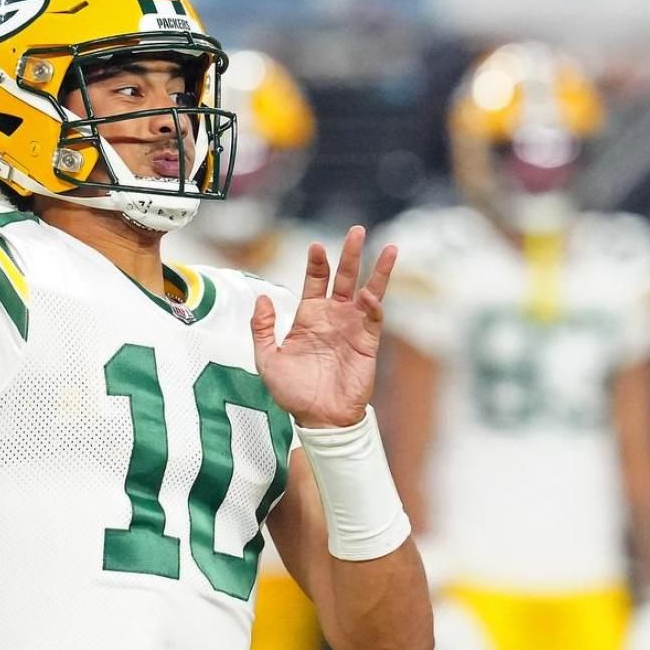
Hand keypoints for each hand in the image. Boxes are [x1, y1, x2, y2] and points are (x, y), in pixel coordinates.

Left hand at [252, 226, 396, 428]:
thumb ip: (261, 328)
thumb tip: (263, 298)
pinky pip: (373, 319)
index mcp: (309, 317)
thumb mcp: (267, 359)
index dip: (317, 263)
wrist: (317, 419)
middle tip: (357, 230)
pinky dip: (374, 305)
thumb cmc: (293, 392)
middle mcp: (333, 317)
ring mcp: (352, 328)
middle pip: (345, 278)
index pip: (316, 281)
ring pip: (368, 292)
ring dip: (378, 271)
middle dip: (351, 254)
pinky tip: (371, 293)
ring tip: (388, 249)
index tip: (316, 247)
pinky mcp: (367, 343)